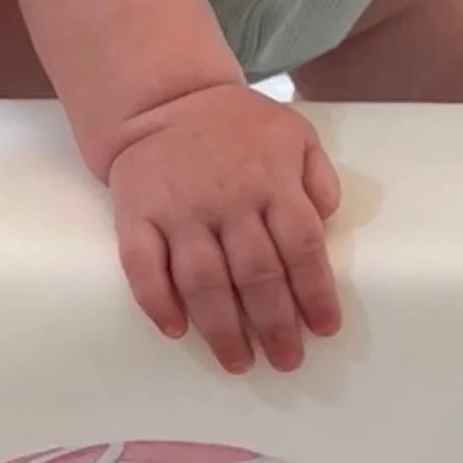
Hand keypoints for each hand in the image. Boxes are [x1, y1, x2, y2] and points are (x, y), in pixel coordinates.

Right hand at [108, 86, 341, 374]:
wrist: (163, 99)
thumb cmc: (237, 126)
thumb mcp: (295, 134)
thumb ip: (319, 180)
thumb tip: (325, 226)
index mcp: (271, 180)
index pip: (301, 247)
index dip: (316, 293)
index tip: (324, 329)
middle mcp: (227, 198)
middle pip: (257, 275)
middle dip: (275, 326)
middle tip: (287, 361)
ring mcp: (179, 209)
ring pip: (203, 281)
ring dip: (222, 329)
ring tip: (239, 363)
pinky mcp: (136, 215)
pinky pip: (142, 267)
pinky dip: (158, 303)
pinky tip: (176, 330)